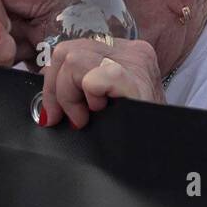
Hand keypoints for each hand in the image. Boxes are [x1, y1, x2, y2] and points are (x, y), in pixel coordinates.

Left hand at [39, 37, 163, 128]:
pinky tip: (99, 112)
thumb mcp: (104, 104)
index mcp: (122, 54)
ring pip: (72, 59)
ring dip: (69, 96)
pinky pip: (96, 77)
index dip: (54, 82)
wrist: (161, 157)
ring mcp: (136, 63)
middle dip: (55, 89)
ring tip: (85, 118)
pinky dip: (88, 96)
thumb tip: (45, 86)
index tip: (54, 112)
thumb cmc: (134, 134)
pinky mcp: (137, 81)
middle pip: (65, 50)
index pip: (71, 49)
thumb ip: (80, 88)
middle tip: (69, 119)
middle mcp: (131, 52)